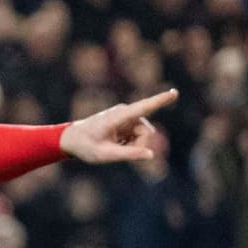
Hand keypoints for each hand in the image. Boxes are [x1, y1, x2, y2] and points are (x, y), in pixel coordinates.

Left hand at [60, 89, 177, 163]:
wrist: (72, 139)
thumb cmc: (86, 146)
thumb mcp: (106, 155)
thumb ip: (128, 154)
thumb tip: (151, 154)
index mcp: (118, 117)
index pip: (143, 107)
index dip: (160, 101)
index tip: (175, 93)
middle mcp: (125, 112)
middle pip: (147, 132)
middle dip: (139, 145)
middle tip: (119, 152)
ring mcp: (127, 116)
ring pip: (144, 135)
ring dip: (133, 145)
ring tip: (114, 146)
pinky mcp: (127, 121)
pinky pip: (138, 136)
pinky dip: (130, 144)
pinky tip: (115, 143)